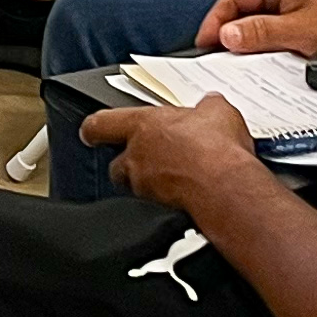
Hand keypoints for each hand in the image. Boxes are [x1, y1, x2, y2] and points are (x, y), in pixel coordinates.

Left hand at [80, 95, 261, 212]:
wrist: (225, 190)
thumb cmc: (216, 150)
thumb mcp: (218, 112)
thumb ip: (208, 106)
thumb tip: (211, 104)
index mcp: (143, 126)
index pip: (101, 124)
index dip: (94, 129)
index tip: (91, 131)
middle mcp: (136, 158)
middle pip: (116, 164)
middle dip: (129, 163)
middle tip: (149, 159)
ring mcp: (145, 188)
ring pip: (135, 188)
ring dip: (148, 184)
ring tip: (174, 180)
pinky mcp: (157, 211)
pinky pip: (154, 206)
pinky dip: (166, 203)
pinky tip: (188, 197)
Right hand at [194, 0, 316, 56]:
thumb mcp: (303, 31)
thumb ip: (263, 32)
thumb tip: (229, 34)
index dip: (215, 19)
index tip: (204, 40)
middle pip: (243, 4)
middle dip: (225, 26)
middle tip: (213, 50)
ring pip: (258, 14)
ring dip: (244, 33)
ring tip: (235, 54)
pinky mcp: (306, 11)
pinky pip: (274, 22)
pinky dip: (262, 36)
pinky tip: (264, 51)